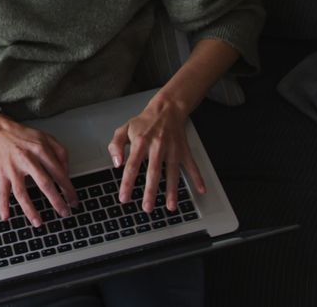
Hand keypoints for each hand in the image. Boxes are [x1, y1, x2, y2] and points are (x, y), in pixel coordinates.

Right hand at [0, 112, 78, 226]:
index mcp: (41, 150)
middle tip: (64, 213)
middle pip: (44, 184)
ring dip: (30, 210)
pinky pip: (2, 192)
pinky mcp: (2, 173)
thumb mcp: (47, 138)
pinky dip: (3, 205)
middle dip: (56, 201)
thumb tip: (66, 173)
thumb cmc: (24, 136)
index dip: (68, 189)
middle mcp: (27, 159)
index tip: (73, 200)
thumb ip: (61, 153)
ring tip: (38, 222)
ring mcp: (13, 168)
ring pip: (21, 192)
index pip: (58, 173)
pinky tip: (6, 217)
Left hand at [107, 97, 206, 213]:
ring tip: (170, 206)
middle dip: (151, 192)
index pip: (132, 166)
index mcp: (141, 142)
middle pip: (154, 172)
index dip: (127, 183)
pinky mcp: (184, 150)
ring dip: (172, 191)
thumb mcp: (124, 129)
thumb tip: (117, 163)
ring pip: (173, 173)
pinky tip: (201, 190)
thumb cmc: (144, 122)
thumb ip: (115, 145)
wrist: (167, 109)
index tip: (124, 198)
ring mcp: (173, 149)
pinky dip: (198, 178)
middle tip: (147, 207)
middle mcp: (158, 146)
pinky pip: (191, 166)